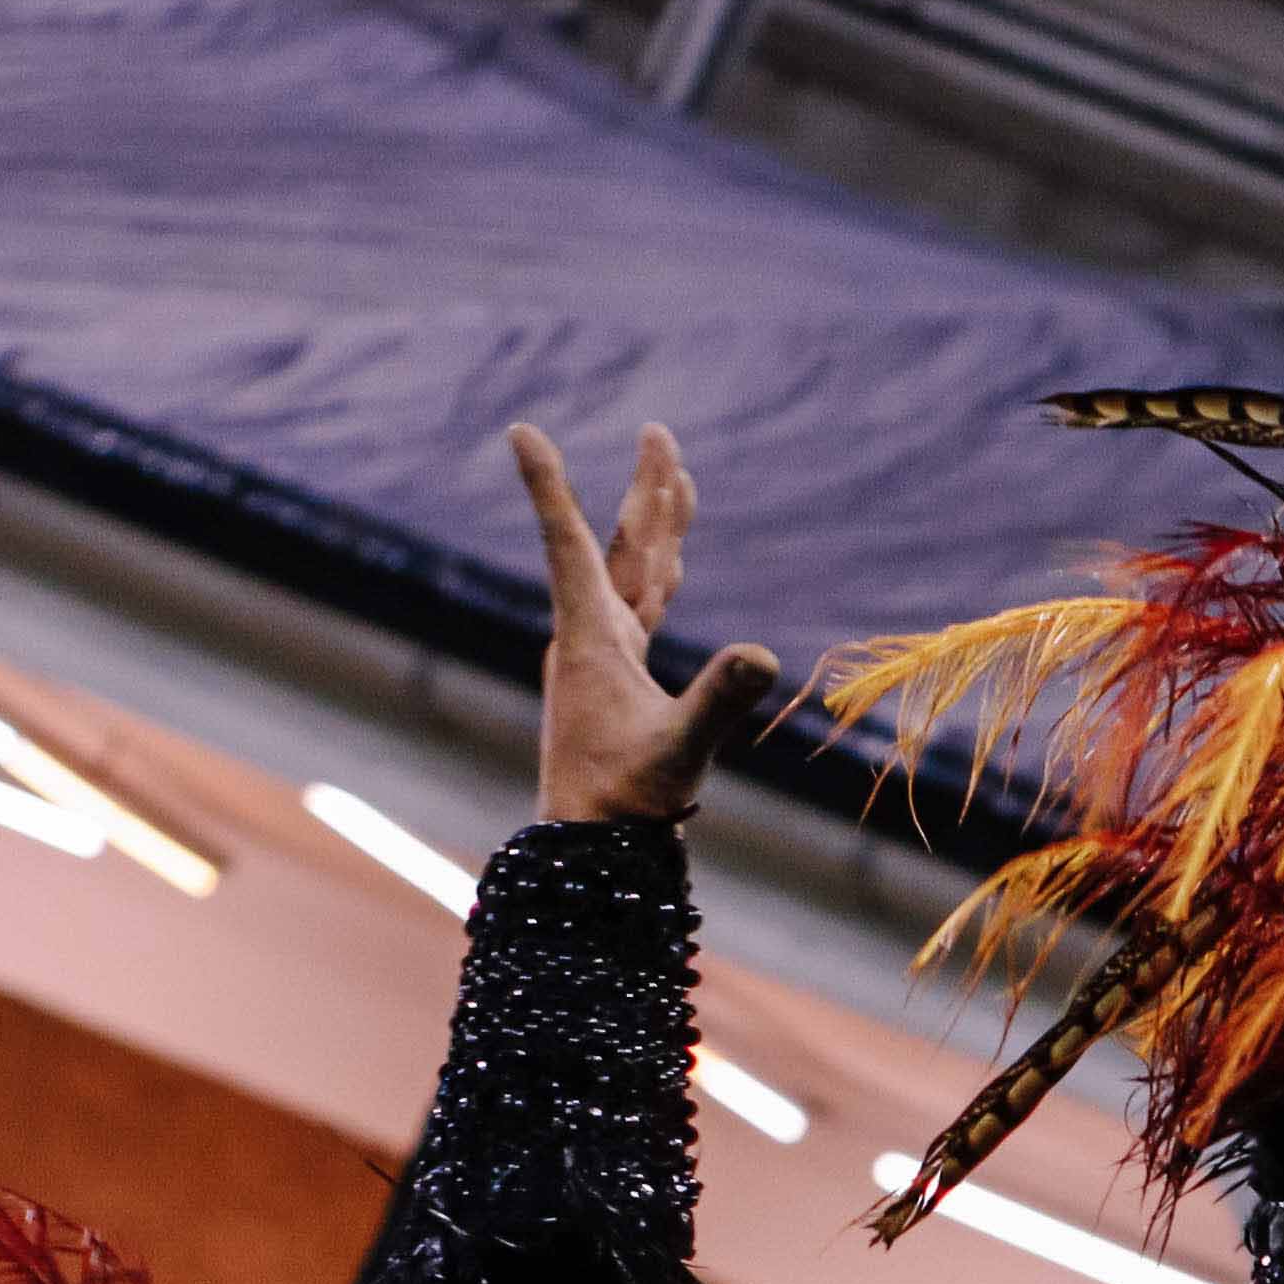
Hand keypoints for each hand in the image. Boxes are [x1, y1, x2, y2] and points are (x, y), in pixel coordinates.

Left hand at [512, 422, 782, 824]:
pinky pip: (642, 608)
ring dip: (656, 525)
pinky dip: (660, 575)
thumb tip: (762, 657)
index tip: (521, 431)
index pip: (570, 544)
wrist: (593, 853)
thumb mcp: (678, 750)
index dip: (547, 485)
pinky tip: (673, 562)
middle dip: (643, 489)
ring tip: (673, 476)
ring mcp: (606, 657)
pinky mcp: (621, 680)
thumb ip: (718, 700)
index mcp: (589, 638)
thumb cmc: (626, 804)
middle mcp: (592, 636)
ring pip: (633, 572)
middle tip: (657, 430)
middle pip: (620, 545)